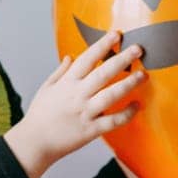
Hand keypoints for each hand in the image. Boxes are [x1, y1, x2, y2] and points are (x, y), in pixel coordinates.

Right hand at [7, 32, 145, 177]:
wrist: (34, 142)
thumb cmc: (39, 116)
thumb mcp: (46, 88)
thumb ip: (60, 72)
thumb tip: (69, 57)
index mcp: (67, 83)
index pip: (87, 58)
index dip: (103, 45)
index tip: (117, 34)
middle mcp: (77, 95)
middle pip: (103, 73)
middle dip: (122, 59)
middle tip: (139, 49)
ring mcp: (85, 112)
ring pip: (111, 95)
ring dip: (129, 84)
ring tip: (143, 75)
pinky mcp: (90, 130)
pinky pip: (113, 121)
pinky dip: (127, 114)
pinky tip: (136, 106)